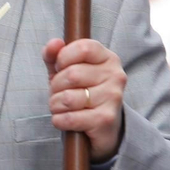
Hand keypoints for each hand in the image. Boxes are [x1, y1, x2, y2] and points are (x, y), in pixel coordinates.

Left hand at [43, 38, 126, 160]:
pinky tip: (65, 119)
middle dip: (55, 86)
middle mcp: (115, 76)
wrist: (102, 126)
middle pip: (72, 75)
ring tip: (63, 107)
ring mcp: (113, 97)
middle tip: (59, 92)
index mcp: (108, 58)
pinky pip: (69, 118)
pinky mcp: (105, 119)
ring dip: (56, 105)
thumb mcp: (66, 70)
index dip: (63, 58)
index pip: (83, 47)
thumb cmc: (82, 93)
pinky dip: (59, 120)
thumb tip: (54, 43)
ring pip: (68, 98)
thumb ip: (55, 55)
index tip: (60, 68)